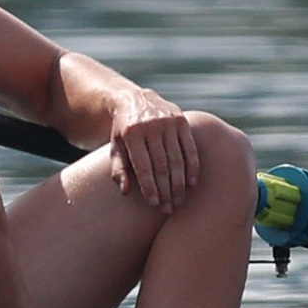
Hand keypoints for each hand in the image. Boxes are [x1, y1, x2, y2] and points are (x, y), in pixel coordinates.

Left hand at [106, 88, 198, 213]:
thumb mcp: (115, 147)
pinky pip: (189, 148)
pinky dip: (192, 166)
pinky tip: (192, 183)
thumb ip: (118, 169)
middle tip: (168, 208)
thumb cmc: (123, 131)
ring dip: (179, 183)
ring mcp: (168, 122)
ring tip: (179, 200)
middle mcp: (150, 126)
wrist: (134, 99)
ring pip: (177, 159)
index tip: (154, 204)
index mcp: (132, 133)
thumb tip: (126, 191)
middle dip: (165, 189)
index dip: (149, 187)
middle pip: (161, 165)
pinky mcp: (181, 120)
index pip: (143, 166)